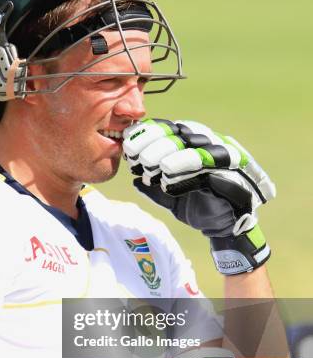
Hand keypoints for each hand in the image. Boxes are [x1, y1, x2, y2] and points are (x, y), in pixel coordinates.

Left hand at [122, 118, 275, 273]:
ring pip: (195, 147)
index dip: (148, 132)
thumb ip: (155, 187)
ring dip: (169, 156)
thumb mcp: (171, 198)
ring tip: (150, 169)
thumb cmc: (200, 207)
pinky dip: (184, 175)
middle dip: (154, 143)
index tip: (127, 143)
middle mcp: (211, 145)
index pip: (171, 128)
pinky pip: (207, 170)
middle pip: (181, 132)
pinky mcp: (230, 176)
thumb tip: (134, 181)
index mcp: (196, 144)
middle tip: (135, 158)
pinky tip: (167, 185)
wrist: (226, 229)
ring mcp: (223, 159)